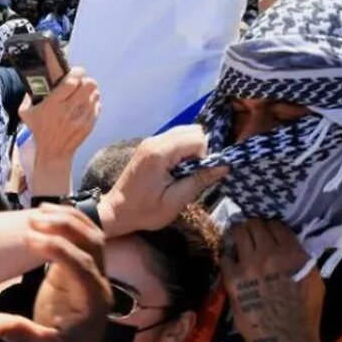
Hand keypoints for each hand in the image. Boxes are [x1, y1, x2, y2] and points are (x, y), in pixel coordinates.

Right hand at [0, 205, 110, 341]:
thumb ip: (15, 335)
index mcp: (93, 301)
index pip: (83, 265)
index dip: (59, 249)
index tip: (31, 238)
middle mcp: (100, 284)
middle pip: (93, 243)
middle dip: (66, 226)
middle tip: (33, 219)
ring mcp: (95, 274)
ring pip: (93, 236)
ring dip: (70, 219)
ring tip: (39, 210)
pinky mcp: (83, 270)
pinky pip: (84, 240)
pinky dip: (71, 223)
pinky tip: (48, 215)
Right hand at [19, 68, 99, 195]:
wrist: (53, 153)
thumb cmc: (39, 130)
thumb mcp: (26, 113)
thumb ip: (28, 96)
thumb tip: (36, 81)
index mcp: (53, 104)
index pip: (72, 81)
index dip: (77, 72)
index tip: (75, 71)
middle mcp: (69, 110)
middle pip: (89, 84)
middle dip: (85, 80)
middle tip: (80, 83)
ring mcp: (81, 118)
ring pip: (95, 93)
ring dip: (89, 91)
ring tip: (82, 95)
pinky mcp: (89, 124)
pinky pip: (97, 105)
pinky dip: (92, 102)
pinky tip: (84, 106)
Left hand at [97, 125, 228, 236]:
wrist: (117, 212)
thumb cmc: (144, 211)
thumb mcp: (175, 201)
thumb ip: (199, 180)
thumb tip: (224, 166)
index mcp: (159, 153)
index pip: (197, 138)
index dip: (204, 156)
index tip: (195, 176)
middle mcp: (154, 141)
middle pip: (193, 130)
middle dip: (200, 150)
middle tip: (190, 174)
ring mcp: (150, 141)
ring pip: (185, 132)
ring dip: (191, 151)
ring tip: (182, 173)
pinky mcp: (150, 146)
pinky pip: (175, 139)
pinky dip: (183, 151)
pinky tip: (176, 170)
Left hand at [221, 220, 323, 341]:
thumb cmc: (305, 315)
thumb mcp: (313, 280)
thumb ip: (301, 258)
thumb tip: (289, 246)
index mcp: (294, 254)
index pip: (277, 225)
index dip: (270, 226)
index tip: (267, 230)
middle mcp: (270, 254)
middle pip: (254, 225)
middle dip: (252, 226)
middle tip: (250, 231)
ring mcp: (249, 266)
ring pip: (237, 234)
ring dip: (237, 234)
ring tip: (237, 238)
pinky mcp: (233, 280)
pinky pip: (224, 257)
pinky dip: (227, 256)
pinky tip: (231, 261)